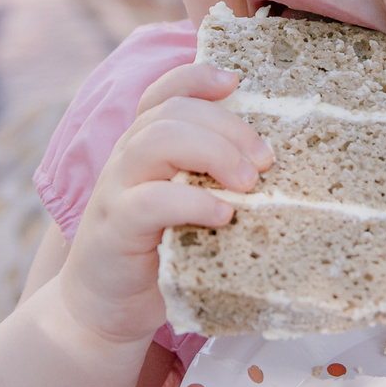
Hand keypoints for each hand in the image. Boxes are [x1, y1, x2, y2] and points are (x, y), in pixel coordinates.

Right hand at [60, 62, 271, 345]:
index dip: (197, 77)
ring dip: (213, 153)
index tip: (236, 82)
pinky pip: (150, 200)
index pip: (164, 92)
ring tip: (249, 184)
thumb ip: (214, 180)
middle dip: (227, 126)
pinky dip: (192, 202)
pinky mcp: (115, 228)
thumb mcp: (188, 206)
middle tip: (266, 159)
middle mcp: (127, 158)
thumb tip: (279, 165)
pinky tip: (223, 216)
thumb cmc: (161, 253)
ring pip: (157, 140)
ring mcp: (116, 190)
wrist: (106, 309)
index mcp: (145, 146)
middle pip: (173, 112)